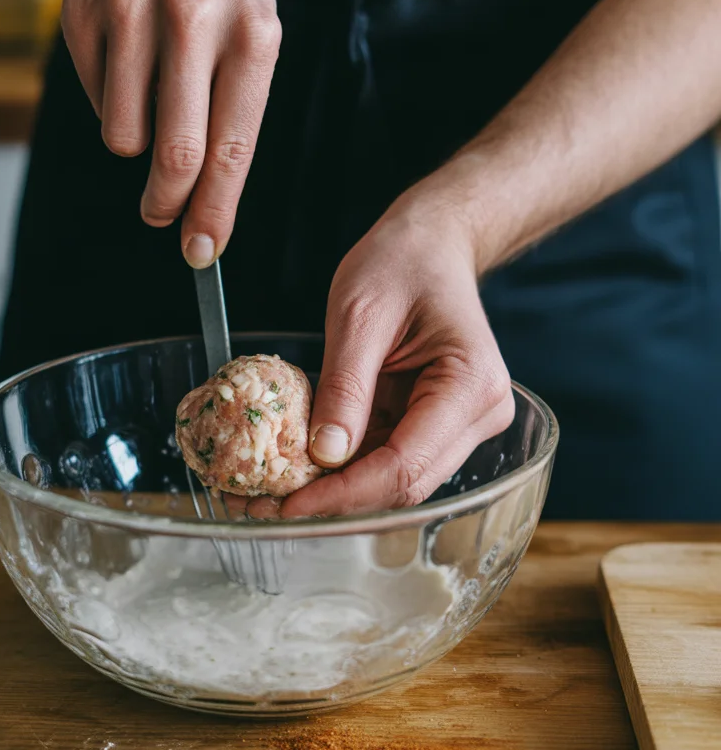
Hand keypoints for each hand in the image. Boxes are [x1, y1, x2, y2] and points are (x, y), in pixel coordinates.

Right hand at [61, 0, 280, 265]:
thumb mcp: (253, 25)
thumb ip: (236, 111)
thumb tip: (207, 204)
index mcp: (252, 32)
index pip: (232, 147)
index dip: (214, 210)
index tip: (203, 251)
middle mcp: (194, 20)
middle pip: (174, 154)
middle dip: (167, 204)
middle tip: (163, 217)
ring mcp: (132, 14)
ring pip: (124, 135)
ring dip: (135, 146)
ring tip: (153, 104)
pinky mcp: (84, 15)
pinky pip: (96, 101)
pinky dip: (111, 102)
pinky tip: (127, 58)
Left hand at [279, 186, 514, 517]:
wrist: (433, 244)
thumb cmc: (403, 262)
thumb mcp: (360, 314)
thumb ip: (345, 386)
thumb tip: (324, 455)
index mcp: (471, 385)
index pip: (405, 465)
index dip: (345, 493)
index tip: (289, 504)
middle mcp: (480, 415)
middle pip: (405, 484)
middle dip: (337, 500)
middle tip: (269, 504)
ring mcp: (463, 425)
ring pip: (396, 480)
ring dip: (338, 489)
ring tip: (276, 489)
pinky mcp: (439, 425)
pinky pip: (390, 459)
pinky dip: (347, 467)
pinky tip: (303, 466)